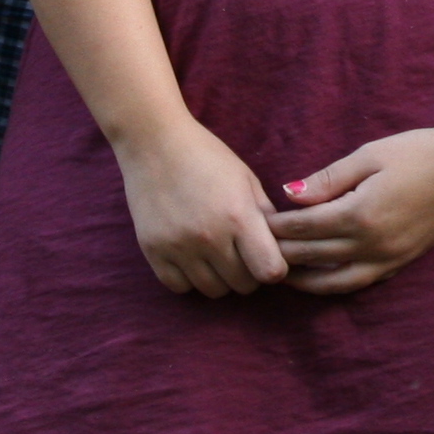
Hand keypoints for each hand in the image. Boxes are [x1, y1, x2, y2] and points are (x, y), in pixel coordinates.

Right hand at [113, 117, 288, 297]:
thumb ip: (265, 215)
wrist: (154, 142)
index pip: (270, 271)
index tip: (267, 255)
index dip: (274, 268)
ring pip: (213, 291)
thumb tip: (280, 248)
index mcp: (238, 215)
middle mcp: (209, 237)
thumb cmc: (206, 156)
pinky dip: (190, 279)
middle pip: (243, 285)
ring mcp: (178, 247)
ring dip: (221, 278)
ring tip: (217, 254)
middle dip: (249, 273)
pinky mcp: (153, 252)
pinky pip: (180, 287)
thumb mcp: (246, 178)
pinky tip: (193, 257)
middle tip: (241, 253)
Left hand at [266, 124, 433, 294]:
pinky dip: (334, 284)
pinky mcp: (402, 262)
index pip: (303, 229)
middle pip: (312, 258)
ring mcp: (389, 258)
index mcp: (360, 214)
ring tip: (280, 273)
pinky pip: (359, 283)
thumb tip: (290, 195)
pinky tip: (320, 277)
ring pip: (333, 283)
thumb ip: (329, 178)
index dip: (275, 227)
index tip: (253, 223)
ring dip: (303, 281)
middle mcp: (372, 245)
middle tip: (254, 249)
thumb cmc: (420, 151)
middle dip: (281, 254)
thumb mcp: (371, 154)